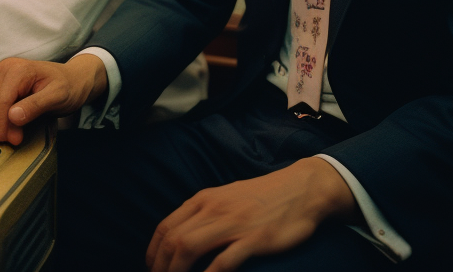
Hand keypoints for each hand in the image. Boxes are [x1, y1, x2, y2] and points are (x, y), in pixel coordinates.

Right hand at [0, 53, 106, 145]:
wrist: (72, 80)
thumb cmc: (68, 87)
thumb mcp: (57, 97)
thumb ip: (36, 105)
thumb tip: (13, 117)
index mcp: (16, 70)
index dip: (3, 125)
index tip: (16, 141)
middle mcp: (4, 69)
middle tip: (16, 141)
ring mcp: (1, 76)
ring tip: (15, 135)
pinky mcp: (1, 85)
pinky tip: (12, 128)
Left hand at [145, 157, 357, 271]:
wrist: (301, 189)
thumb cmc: (263, 197)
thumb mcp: (227, 197)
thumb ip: (206, 212)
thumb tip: (184, 234)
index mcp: (205, 199)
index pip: (166, 226)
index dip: (153, 251)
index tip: (152, 267)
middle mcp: (213, 209)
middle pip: (173, 240)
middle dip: (161, 266)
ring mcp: (232, 224)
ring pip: (189, 248)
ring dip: (176, 271)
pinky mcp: (253, 239)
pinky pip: (223, 261)